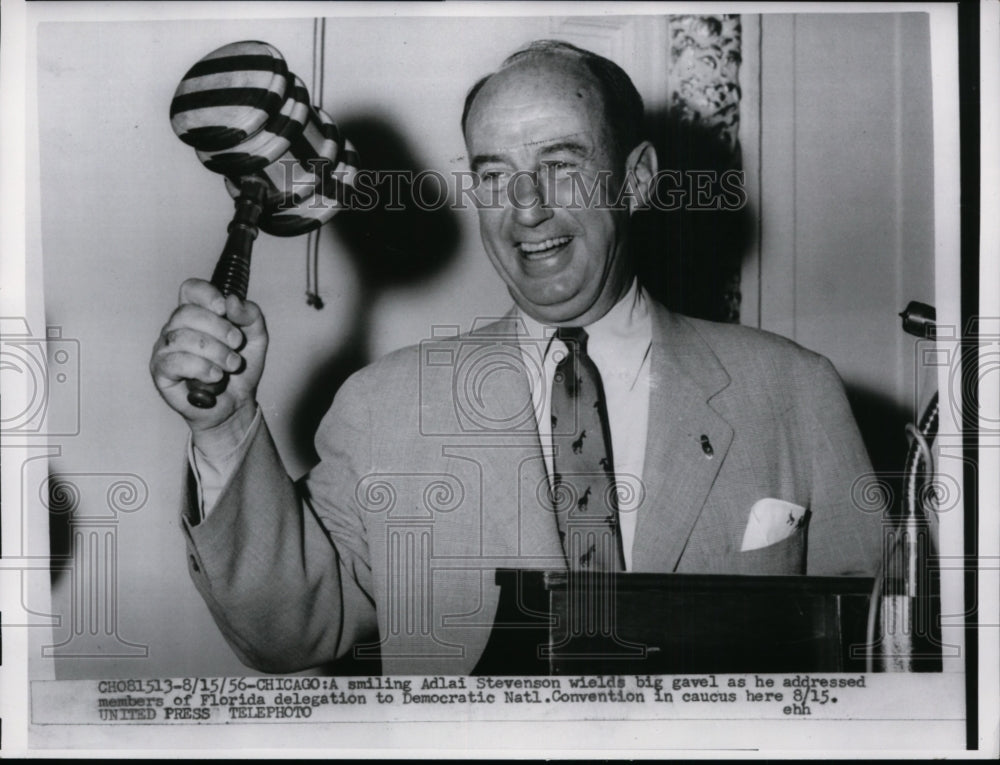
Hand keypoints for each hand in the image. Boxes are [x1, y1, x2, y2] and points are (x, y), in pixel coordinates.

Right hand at [150, 279, 267, 448]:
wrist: (235, 404)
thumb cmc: (239, 369)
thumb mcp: (256, 338)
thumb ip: (250, 315)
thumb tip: (231, 300)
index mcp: (197, 313)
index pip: (190, 289)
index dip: (207, 295)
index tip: (224, 309)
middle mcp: (176, 327)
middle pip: (187, 312)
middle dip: (219, 328)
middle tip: (237, 344)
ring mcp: (165, 348)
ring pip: (182, 337)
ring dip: (215, 352)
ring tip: (231, 365)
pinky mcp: (160, 371)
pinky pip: (174, 361)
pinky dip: (200, 368)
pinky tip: (215, 376)